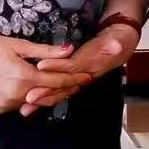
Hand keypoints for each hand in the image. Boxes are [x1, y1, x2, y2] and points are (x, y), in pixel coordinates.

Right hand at [0, 28, 89, 114]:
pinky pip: (20, 105)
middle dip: (66, 89)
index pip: (57, 81)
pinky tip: (38, 92)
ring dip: (49, 95)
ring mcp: (6, 105)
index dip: (74, 79)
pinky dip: (30, 99)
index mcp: (23, 77)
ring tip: (64, 88)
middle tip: (80, 83)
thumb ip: (45, 51)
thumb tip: (69, 50)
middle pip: (49, 95)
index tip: (87, 77)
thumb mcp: (19, 45)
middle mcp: (16, 95)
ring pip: (35, 102)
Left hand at [25, 23, 140, 115]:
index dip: (57, 66)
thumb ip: (115, 44)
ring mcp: (79, 79)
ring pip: (60, 91)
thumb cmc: (117, 42)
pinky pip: (59, 90)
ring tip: (26, 107)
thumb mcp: (117, 41)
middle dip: (45, 91)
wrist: (121, 47)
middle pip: (63, 84)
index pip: (72, 67)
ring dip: (44, 98)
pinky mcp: (73, 79)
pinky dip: (46, 96)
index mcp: (92, 63)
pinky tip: (32, 104)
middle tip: (28, 97)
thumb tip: (116, 46)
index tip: (40, 65)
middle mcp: (84, 75)